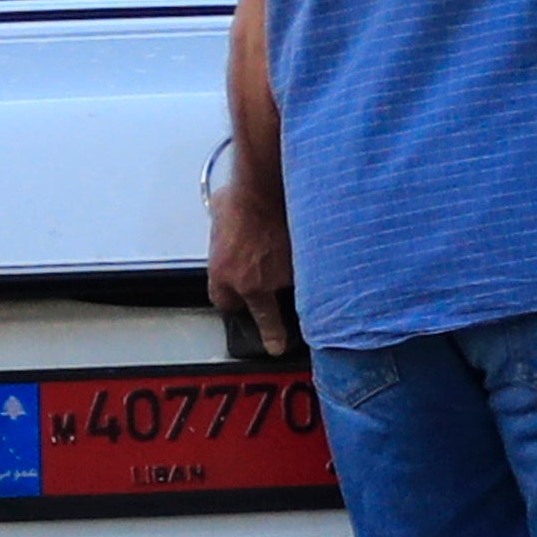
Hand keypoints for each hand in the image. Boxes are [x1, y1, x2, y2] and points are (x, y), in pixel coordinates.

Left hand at [206, 165, 296, 356]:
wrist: (267, 191)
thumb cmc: (242, 198)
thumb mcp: (219, 215)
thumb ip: (225, 231)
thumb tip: (229, 223)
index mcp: (222, 274)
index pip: (224, 301)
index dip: (234, 299)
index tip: (241, 302)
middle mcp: (250, 284)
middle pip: (263, 317)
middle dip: (271, 332)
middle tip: (277, 345)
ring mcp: (278, 280)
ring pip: (289, 292)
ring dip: (293, 282)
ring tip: (299, 263)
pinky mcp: (303, 271)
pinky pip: (308, 277)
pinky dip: (312, 269)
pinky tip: (317, 257)